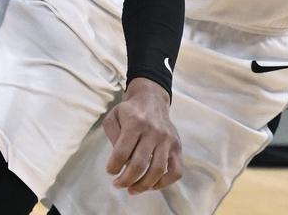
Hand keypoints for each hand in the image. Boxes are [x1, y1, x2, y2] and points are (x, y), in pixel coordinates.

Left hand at [101, 77, 182, 194]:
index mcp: (135, 122)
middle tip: (118, 184)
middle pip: (139, 164)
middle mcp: (153, 131)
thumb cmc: (129, 111)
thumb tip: (119, 160)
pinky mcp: (177, 146)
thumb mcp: (113, 116)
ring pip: (158, 170)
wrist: (151, 99)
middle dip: (126, 179)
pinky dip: (165, 183)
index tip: (110, 172)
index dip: (114, 166)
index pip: (122, 151)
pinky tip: (152, 186)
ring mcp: (167, 140)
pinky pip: (176, 171)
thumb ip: (112, 136)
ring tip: (132, 189)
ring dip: (143, 185)